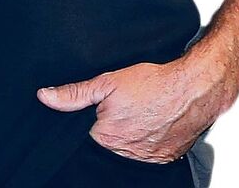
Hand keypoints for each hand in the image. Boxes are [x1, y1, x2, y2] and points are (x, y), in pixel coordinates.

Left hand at [37, 53, 225, 163]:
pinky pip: (149, 151)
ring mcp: (147, 158)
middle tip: (126, 104)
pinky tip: (153, 120)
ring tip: (140, 110)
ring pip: (128, 146)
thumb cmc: (153, 83)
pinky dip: (149, 138)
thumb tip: (45, 97)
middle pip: (108, 140)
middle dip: (112, 123)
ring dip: (131, 132)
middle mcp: (125, 152)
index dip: (92, 116)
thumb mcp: (107, 81)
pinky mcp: (165, 158)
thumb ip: (74, 93)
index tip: (103, 105)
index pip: (87, 132)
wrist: (193, 89)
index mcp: (106, 136)